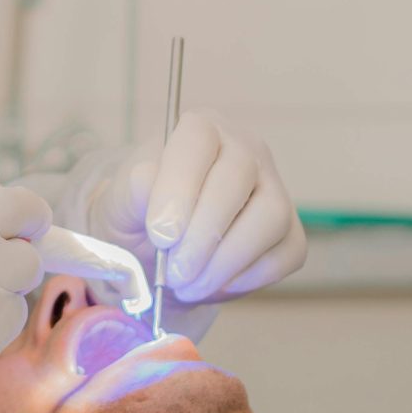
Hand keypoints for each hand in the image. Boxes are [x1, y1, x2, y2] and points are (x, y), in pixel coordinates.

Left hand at [86, 111, 305, 304]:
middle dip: (203, 234)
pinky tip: (213, 283)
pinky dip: (248, 276)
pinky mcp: (289, 230)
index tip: (160, 233)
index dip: (180, 186)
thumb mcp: (122, 198)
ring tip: (187, 284)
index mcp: (200, 128)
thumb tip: (149, 182)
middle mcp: (245, 149)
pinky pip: (287, 252)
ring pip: (270, 217)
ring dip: (226, 261)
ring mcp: (274, 188)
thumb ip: (133, 187)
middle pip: (238, 179)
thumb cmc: (140, 210)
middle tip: (173, 272)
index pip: (198, 139)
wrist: (154, 244)